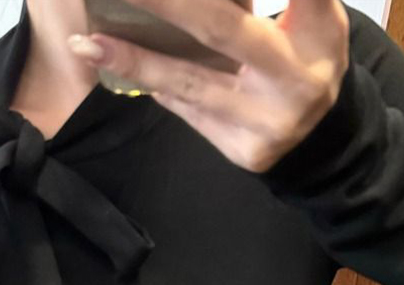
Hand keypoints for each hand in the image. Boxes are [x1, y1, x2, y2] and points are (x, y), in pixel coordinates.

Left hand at [67, 0, 349, 172]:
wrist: (316, 140)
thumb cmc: (309, 60)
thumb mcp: (314, 18)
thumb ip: (288, 0)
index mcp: (316, 36)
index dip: (210, 1)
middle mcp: (291, 82)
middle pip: (219, 31)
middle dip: (167, 5)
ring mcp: (262, 123)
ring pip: (189, 84)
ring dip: (134, 60)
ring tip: (87, 43)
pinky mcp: (239, 150)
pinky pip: (186, 108)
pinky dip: (150, 81)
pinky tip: (112, 62)